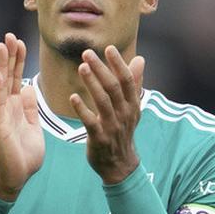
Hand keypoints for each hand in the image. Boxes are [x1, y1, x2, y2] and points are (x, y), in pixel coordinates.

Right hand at [0, 33, 43, 200]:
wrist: (16, 178)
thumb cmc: (24, 155)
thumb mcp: (33, 127)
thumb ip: (30, 109)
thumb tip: (28, 90)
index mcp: (16, 107)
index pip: (16, 78)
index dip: (18, 60)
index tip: (20, 42)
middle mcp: (6, 107)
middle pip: (8, 76)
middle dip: (10, 55)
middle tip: (10, 35)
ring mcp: (1, 115)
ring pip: (1, 84)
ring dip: (2, 65)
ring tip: (2, 45)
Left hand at [70, 46, 145, 184]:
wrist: (120, 165)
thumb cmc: (123, 131)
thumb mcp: (132, 108)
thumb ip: (134, 83)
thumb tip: (141, 59)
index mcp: (133, 104)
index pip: (127, 80)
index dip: (118, 64)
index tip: (108, 48)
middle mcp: (124, 114)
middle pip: (113, 87)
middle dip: (101, 68)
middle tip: (86, 52)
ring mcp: (112, 126)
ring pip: (103, 101)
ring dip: (92, 83)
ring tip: (82, 67)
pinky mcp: (99, 138)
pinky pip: (90, 122)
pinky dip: (82, 109)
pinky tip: (73, 97)